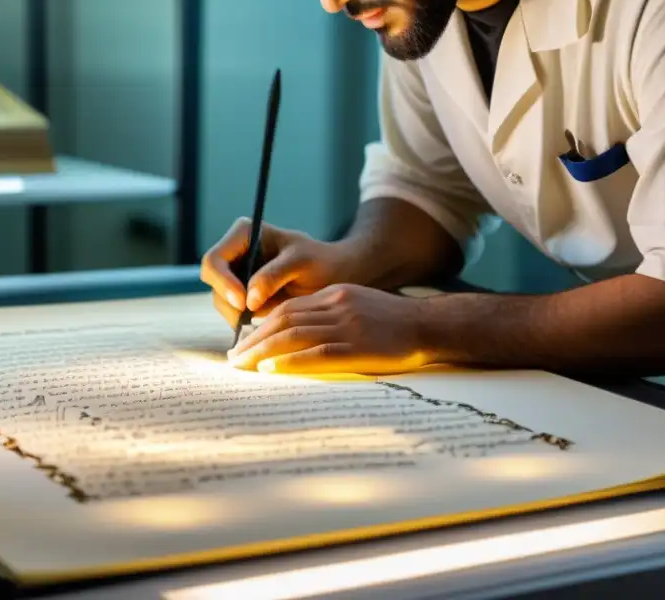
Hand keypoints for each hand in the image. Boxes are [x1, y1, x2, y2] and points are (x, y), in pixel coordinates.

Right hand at [200, 218, 350, 326]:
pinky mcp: (243, 296)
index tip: (243, 302)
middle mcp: (234, 253)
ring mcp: (236, 275)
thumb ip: (273, 276)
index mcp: (243, 234)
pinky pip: (233, 313)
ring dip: (238, 316)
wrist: (333, 276)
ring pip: (221, 301)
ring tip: (267, 319)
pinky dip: (245, 322)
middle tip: (254, 317)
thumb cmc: (320, 261)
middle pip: (213, 282)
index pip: (215, 260)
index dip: (223, 282)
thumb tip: (247, 300)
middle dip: (230, 302)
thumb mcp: (301, 262)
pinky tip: (266, 323)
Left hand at [227, 283, 437, 374]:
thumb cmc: (395, 321)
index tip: (243, 341)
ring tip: (242, 366)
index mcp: (334, 295)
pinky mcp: (358, 348)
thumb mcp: (358, 305)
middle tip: (233, 358)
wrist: (431, 325)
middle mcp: (336, 307)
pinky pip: (315, 355)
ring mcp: (347, 327)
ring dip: (262, 351)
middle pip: (283, 321)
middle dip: (253, 339)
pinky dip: (288, 361)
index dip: (260, 325)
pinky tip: (269, 369)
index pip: (287, 308)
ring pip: (293, 336)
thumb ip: (329, 313)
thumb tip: (296, 332)